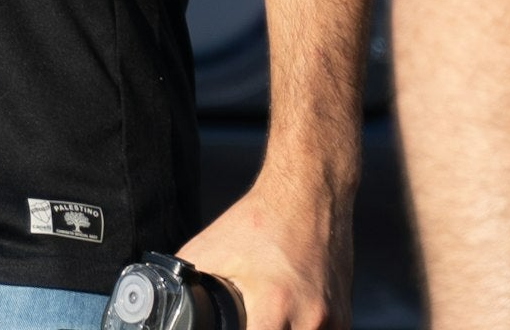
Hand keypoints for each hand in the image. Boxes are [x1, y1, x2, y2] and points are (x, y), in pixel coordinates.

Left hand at [182, 170, 349, 329]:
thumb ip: (189, 279)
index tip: (233, 324)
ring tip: (266, 313)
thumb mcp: (212, 247)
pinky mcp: (344, 319)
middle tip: (247, 317)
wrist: (310, 192)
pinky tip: (289, 318)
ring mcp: (333, 321)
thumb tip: (165, 300)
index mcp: (274, 303)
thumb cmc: (260, 220)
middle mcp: (310, 318)